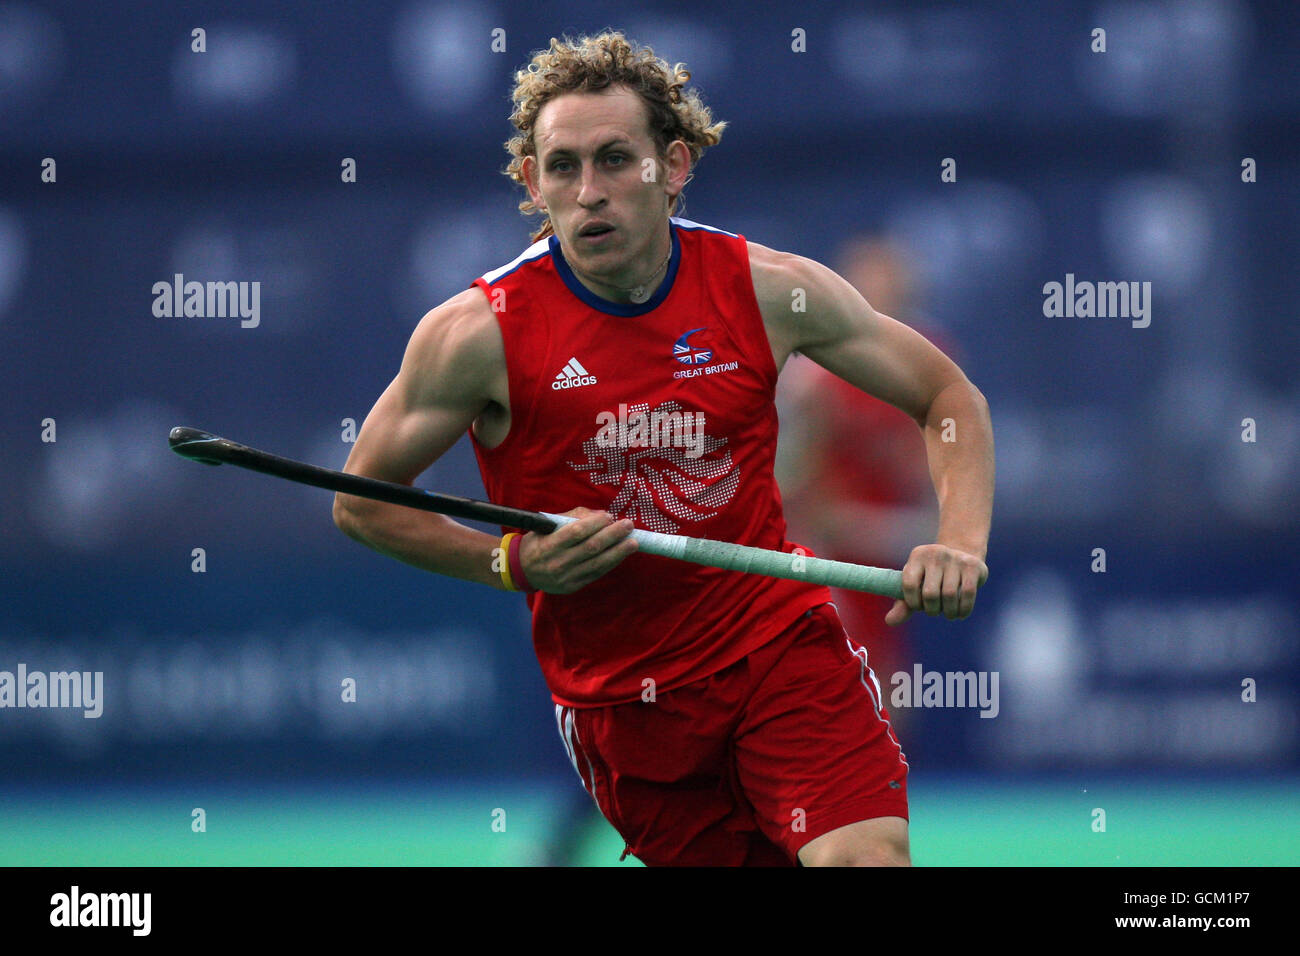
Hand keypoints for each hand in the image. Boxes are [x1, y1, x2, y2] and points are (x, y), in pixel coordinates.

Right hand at [519, 507, 638, 593]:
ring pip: (597, 564)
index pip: (575, 532)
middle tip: (628, 525)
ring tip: (633, 542)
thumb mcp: (547, 525)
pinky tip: (621, 554)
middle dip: (613, 535)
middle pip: (590, 548)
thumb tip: (601, 515)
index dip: (595, 523)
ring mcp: (565, 577)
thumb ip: (573, 517)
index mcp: (548, 545)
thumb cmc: (538, 541)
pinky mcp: (573, 586)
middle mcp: (557, 562)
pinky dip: (611, 563)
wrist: (521, 570)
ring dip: (618, 552)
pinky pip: (596, 574)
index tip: (609, 516)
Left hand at [885, 543, 987, 624]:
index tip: (918, 606)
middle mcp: (935, 553)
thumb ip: (903, 604)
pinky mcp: (973, 566)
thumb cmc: (933, 576)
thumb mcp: (917, 585)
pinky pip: (967, 594)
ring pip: (949, 595)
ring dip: (948, 612)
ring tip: (948, 614)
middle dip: (932, 610)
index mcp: (917, 556)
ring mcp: (955, 558)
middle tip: (934, 611)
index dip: (913, 602)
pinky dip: (963, 610)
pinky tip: (960, 614)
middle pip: (930, 593)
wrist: (963, 555)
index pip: (909, 584)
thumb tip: (889, 621)